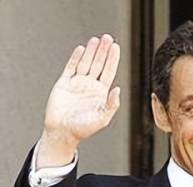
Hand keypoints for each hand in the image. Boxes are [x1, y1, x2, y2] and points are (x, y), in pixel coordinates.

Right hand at [37, 35, 120, 167]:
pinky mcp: (64, 83)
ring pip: (85, 63)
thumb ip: (111, 105)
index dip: (112, 60)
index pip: (108, 72)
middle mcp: (90, 86)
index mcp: (101, 94)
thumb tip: (118, 89)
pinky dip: (75, 58)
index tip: (116, 47)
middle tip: (107, 37)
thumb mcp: (102, 119)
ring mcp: (77, 84)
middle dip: (103, 51)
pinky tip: (81, 49)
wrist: (63, 132)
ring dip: (91, 51)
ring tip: (96, 39)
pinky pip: (71, 68)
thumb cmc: (83, 129)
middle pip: (98, 64)